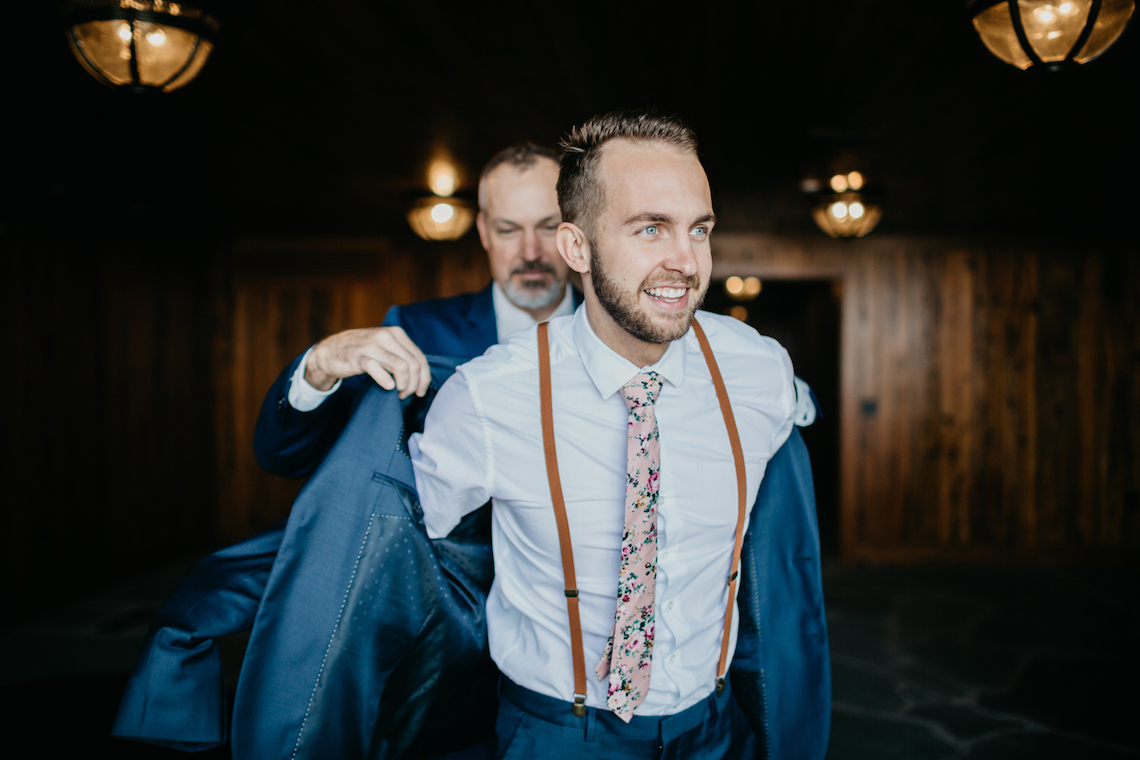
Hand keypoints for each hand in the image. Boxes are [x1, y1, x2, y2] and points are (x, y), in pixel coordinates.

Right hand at [305, 327, 430, 398]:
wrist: (331, 351)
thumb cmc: (362, 352)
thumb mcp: (385, 347)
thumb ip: (402, 355)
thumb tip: (422, 375)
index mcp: (396, 333)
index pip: (419, 357)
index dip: (424, 377)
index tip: (421, 392)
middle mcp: (385, 336)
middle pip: (412, 364)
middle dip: (414, 384)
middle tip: (406, 394)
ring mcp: (371, 345)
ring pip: (400, 367)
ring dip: (403, 385)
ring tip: (398, 393)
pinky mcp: (358, 357)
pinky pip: (377, 369)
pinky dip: (386, 381)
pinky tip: (388, 387)